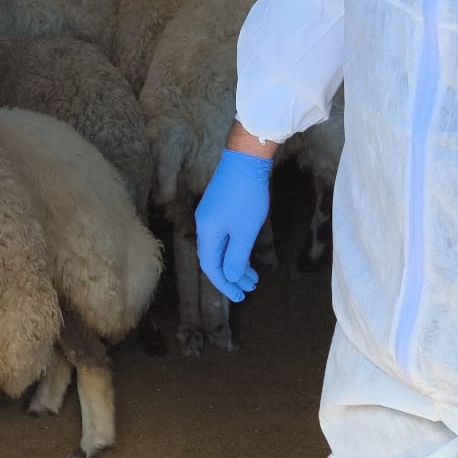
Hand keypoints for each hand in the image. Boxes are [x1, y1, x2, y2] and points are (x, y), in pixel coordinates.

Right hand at [196, 149, 274, 302]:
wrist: (245, 161)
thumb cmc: (246, 197)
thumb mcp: (245, 231)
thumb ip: (236, 257)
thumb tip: (230, 277)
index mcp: (207, 232)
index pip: (210, 266)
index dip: (224, 284)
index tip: (240, 296)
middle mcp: (203, 225)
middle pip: (213, 258)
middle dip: (231, 276)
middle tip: (250, 289)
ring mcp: (210, 216)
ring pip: (220, 248)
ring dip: (235, 264)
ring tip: (254, 277)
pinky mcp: (218, 208)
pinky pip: (223, 237)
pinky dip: (234, 250)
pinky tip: (247, 255)